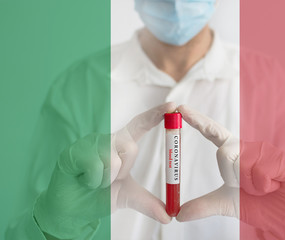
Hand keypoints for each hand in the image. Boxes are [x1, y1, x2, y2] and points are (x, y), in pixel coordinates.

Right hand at [34, 103, 174, 238]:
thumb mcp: (128, 197)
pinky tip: (84, 181)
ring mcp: (89, 144)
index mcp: (121, 144)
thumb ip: (148, 202)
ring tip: (94, 181)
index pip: (140, 124)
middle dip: (123, 171)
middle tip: (110, 180)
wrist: (71, 209)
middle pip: (130, 146)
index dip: (156, 114)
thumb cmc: (98, 196)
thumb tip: (169, 216)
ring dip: (107, 180)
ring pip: (113, 160)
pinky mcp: (73, 152)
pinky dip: (94, 182)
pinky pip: (95, 167)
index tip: (173, 105)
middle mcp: (107, 139)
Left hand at [176, 105, 284, 239]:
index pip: (212, 132)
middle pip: (224, 153)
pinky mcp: (282, 158)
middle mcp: (248, 147)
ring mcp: (266, 150)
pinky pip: (262, 172)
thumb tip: (179, 215)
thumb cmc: (258, 205)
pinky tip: (276, 186)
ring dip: (250, 186)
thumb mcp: (225, 204)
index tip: (180, 108)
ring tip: (264, 188)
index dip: (197, 120)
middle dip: (231, 177)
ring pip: (243, 165)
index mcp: (233, 152)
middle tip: (247, 188)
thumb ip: (203, 206)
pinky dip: (264, 187)